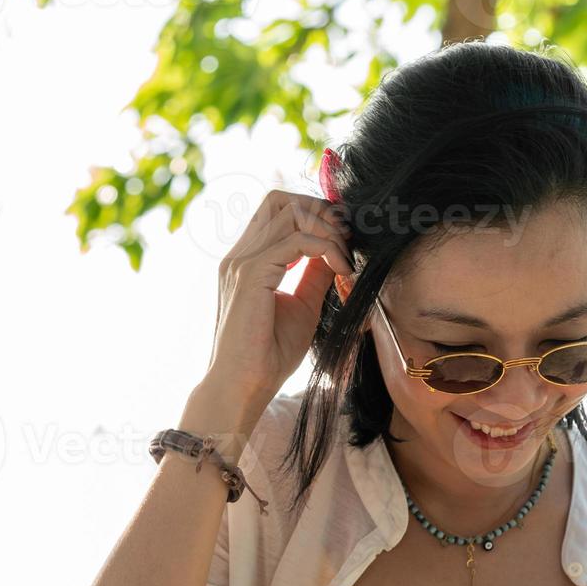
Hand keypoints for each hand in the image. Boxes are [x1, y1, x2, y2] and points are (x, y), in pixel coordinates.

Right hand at [204, 189, 352, 406]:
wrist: (242, 387)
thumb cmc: (268, 356)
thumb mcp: (302, 306)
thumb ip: (314, 275)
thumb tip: (334, 251)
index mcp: (246, 260)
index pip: (277, 209)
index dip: (315, 213)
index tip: (344, 239)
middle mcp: (240, 254)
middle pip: (280, 198)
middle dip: (320, 210)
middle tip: (346, 240)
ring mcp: (242, 261)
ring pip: (290, 212)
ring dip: (328, 229)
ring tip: (345, 259)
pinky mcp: (251, 275)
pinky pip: (298, 241)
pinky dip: (327, 248)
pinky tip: (340, 270)